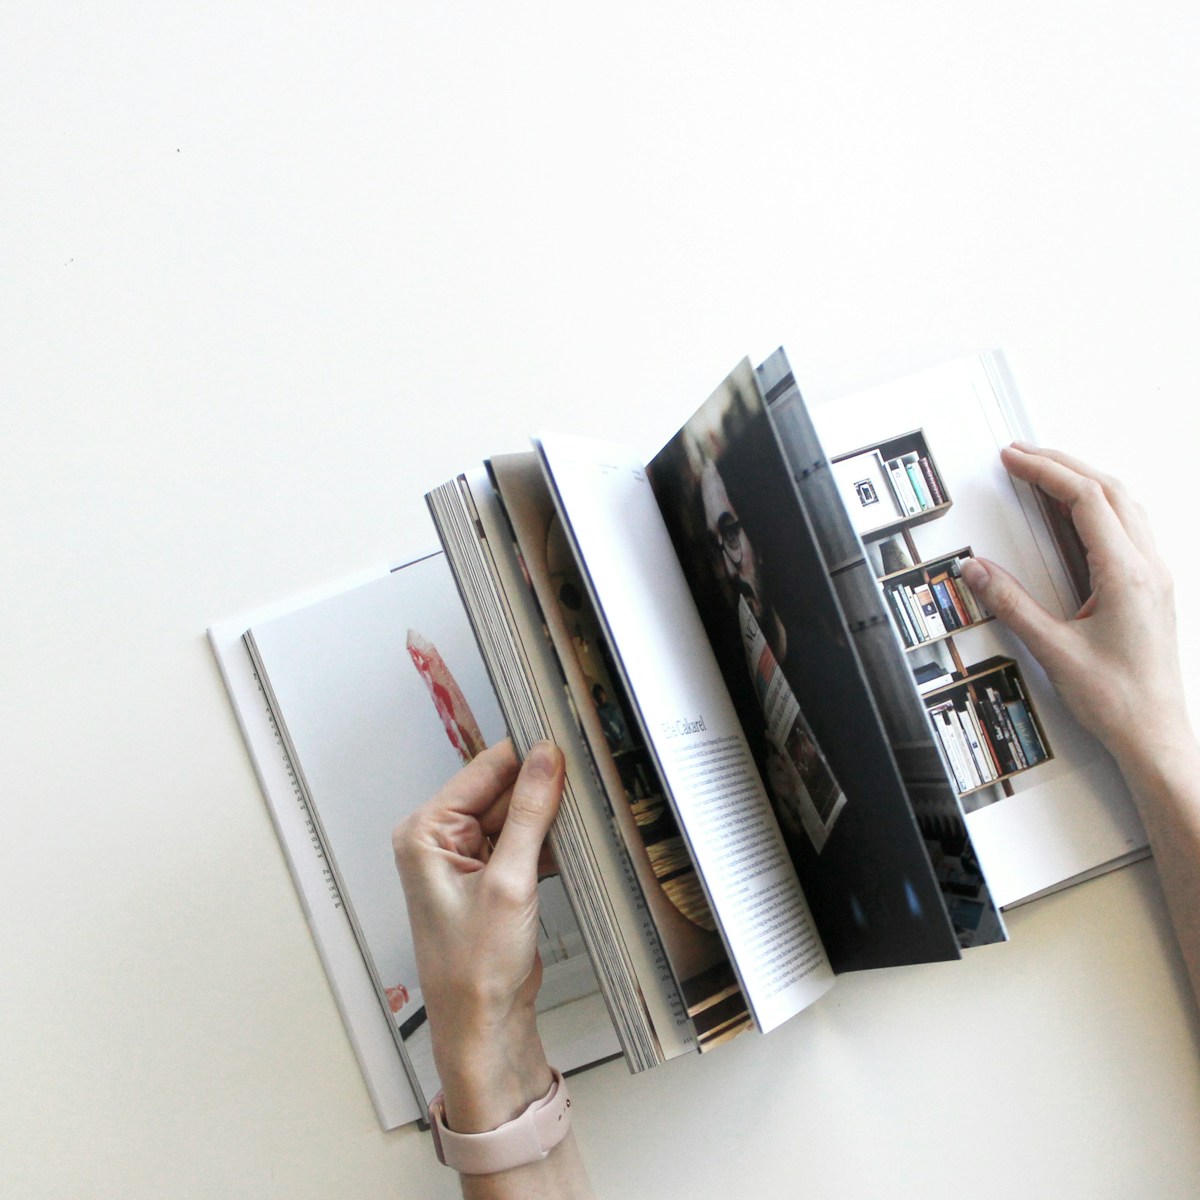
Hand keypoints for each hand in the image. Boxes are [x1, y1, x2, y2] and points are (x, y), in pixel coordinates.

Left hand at [392, 739, 563, 1134]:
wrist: (482, 1025)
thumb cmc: (473, 970)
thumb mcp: (509, 882)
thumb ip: (528, 814)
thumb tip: (544, 760)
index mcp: (426, 832)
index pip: (481, 771)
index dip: (524, 755)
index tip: (563, 740)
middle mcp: (439, 840)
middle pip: (500, 791)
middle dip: (540, 788)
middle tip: (583, 779)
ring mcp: (465, 859)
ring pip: (516, 816)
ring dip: (547, 818)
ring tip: (581, 816)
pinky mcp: (491, 878)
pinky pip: (522, 842)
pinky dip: (547, 843)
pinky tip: (572, 846)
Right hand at [959, 444, 1188, 768]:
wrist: (1155, 734)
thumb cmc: (1119, 700)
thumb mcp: (1053, 650)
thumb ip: (1011, 604)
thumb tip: (977, 570)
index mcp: (1128, 574)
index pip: (1086, 500)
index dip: (1046, 472)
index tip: (1013, 460)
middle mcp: (1148, 567)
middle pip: (1109, 490)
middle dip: (1062, 464)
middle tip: (1020, 454)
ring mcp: (1154, 575)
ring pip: (1124, 505)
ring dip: (1083, 480)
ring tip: (1044, 472)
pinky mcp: (1151, 587)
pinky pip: (1128, 527)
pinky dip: (1098, 505)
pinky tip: (1074, 514)